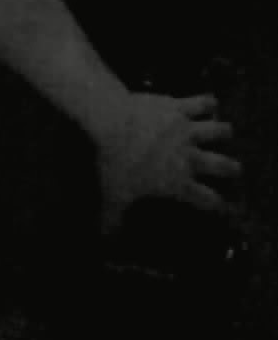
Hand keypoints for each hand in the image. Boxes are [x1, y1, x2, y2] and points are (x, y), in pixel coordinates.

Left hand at [95, 91, 242, 236]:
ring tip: (225, 132)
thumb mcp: (113, 193)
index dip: (215, 205)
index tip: (219, 206)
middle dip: (232, 168)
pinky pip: (203, 103)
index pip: (207, 198)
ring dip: (223, 132)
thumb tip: (104, 236)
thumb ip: (112, 216)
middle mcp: (189, 157)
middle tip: (235, 169)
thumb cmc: (114, 161)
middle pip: (222, 165)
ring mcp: (187, 130)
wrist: (112, 122)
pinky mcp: (180, 107)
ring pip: (219, 131)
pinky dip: (208, 103)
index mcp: (177, 181)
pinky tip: (210, 103)